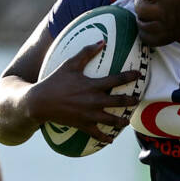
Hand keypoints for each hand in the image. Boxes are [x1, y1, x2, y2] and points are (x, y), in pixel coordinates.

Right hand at [25, 41, 143, 132]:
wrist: (40, 102)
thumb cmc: (55, 81)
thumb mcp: (69, 64)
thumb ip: (86, 52)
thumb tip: (102, 41)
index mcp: (93, 85)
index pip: (117, 79)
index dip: (130, 76)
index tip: (139, 74)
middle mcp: (94, 101)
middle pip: (119, 101)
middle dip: (131, 100)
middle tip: (137, 100)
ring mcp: (89, 115)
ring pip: (112, 120)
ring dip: (122, 121)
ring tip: (127, 121)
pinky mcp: (83, 125)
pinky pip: (97, 134)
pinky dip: (105, 138)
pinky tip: (110, 139)